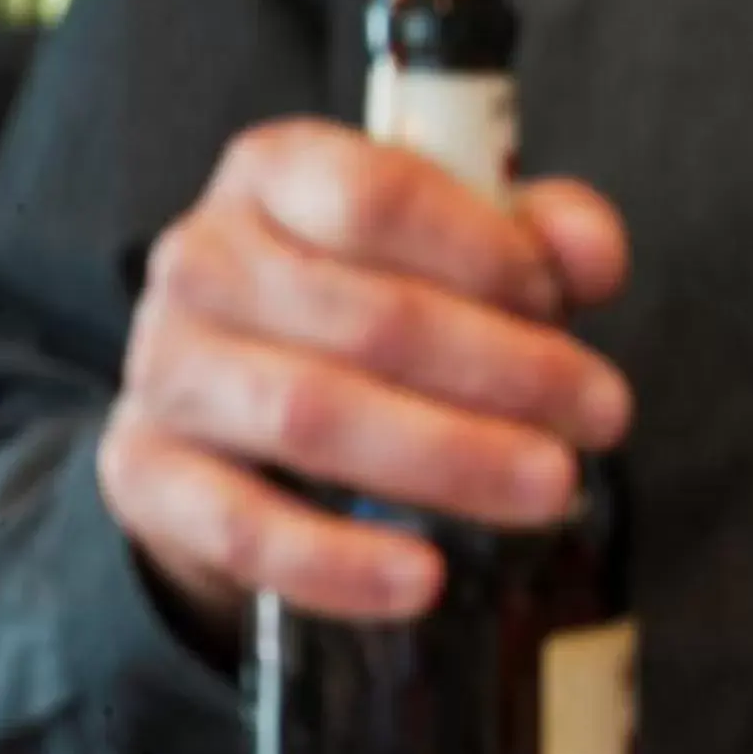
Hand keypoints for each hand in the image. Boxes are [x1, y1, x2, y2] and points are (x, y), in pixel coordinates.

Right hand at [98, 117, 631, 625]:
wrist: (230, 421)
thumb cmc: (365, 315)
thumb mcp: (454, 252)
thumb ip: (533, 239)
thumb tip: (592, 255)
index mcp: (275, 175)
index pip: (377, 194)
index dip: (484, 251)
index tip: (568, 305)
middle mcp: (203, 261)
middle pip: (366, 316)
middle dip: (506, 370)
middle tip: (606, 417)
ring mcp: (166, 370)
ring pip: (311, 415)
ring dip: (448, 459)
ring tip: (553, 489)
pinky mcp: (146, 475)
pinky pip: (242, 528)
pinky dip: (338, 563)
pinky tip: (426, 579)